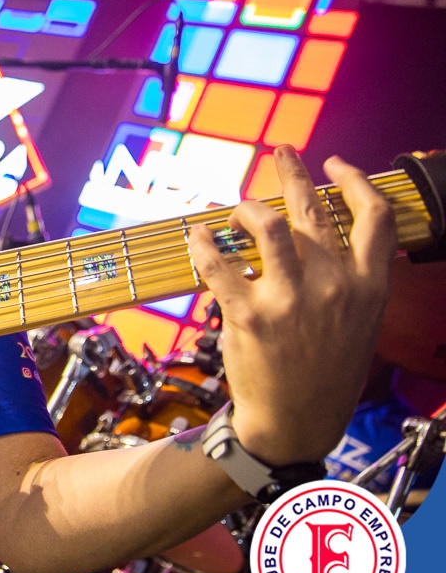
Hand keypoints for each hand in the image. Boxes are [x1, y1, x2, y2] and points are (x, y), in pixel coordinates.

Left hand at [188, 146, 396, 465]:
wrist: (296, 422)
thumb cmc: (324, 373)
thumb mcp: (358, 325)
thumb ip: (349, 281)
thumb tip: (325, 241)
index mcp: (367, 287)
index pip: (374, 217)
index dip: (354, 181)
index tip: (336, 164)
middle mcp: (332, 286)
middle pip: (311, 209)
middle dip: (293, 170)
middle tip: (281, 150)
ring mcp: (290, 300)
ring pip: (265, 224)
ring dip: (244, 207)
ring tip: (234, 210)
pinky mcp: (249, 315)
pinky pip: (218, 264)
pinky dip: (203, 243)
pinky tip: (197, 237)